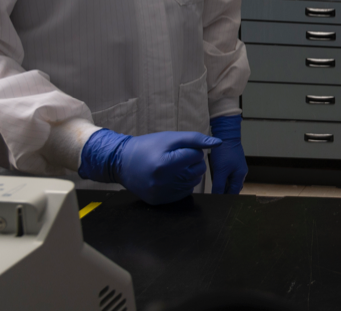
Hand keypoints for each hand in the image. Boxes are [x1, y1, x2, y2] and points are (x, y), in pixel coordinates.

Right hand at [79, 128, 221, 204]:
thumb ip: (195, 139)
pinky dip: (182, 184)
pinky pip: (184, 192)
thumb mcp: (170, 138)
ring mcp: (162, 194)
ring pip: (194, 182)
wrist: (122, 163)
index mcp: (165, 164)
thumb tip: (218, 143)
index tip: (177, 149)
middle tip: (177, 157)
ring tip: (173, 166)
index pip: (197, 155)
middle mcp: (164, 182)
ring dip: (189, 173)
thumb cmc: (148, 147)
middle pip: (198, 170)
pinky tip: (170, 177)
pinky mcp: (160, 201)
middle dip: (192, 162)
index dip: (190, 150)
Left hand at [208, 115, 247, 193]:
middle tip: (214, 198)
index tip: (217, 203)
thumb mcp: (220, 171)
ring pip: (230, 183)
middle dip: (224, 194)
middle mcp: (241, 174)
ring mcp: (237, 168)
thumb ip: (218, 186)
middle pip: (233, 189)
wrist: (226, 136)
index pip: (233, 194)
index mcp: (240, 177)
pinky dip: (223, 180)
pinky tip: (216, 180)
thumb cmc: (224, 152)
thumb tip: (216, 198)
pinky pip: (228, 176)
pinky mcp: (232, 164)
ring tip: (214, 191)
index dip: (225, 200)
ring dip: (223, 187)